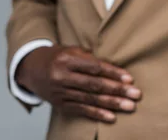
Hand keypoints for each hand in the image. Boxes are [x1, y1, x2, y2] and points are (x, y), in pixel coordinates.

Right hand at [15, 46, 141, 122]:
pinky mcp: (59, 104)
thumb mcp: (72, 50)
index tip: (129, 79)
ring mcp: (60, 92)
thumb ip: (90, 58)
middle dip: (117, 90)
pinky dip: (97, 114)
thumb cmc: (58, 56)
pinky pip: (81, 110)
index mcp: (66, 59)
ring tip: (129, 106)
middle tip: (136, 94)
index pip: (95, 67)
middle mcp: (62, 76)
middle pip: (94, 85)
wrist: (31, 68)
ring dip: (112, 104)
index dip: (113, 73)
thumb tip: (115, 69)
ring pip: (90, 99)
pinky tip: (111, 117)